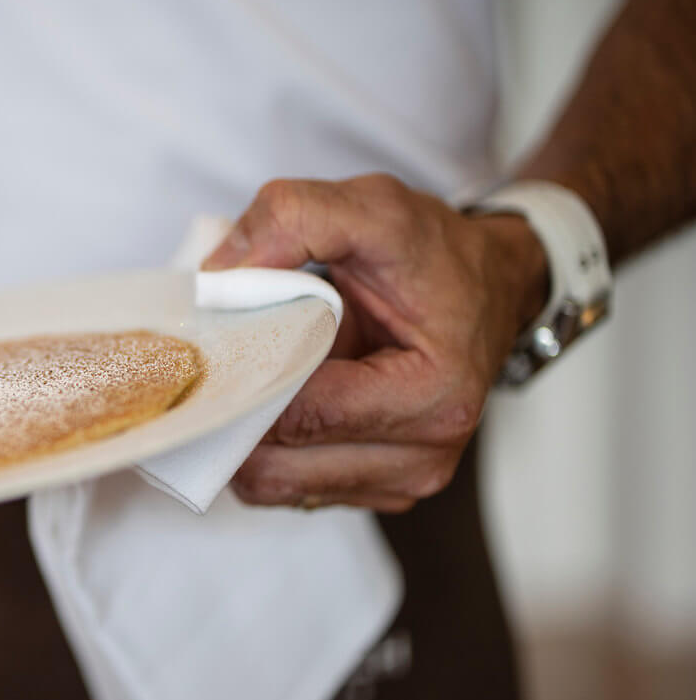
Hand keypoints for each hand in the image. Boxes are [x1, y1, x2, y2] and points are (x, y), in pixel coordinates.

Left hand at [203, 174, 548, 512]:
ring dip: (243, 436)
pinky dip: (261, 449)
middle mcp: (422, 457)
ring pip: (273, 486)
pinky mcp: (371, 490)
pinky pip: (285, 488)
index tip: (214, 346)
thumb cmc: (436, 256)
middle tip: (220, 361)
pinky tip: (271, 399)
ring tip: (251, 375)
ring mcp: (398, 483)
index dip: (244, 380)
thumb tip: (220, 272)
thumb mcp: (374, 209)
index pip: (304, 416)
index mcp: (435, 397)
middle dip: (236, 412)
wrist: (484, 287)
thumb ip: (296, 219)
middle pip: (278, 464)